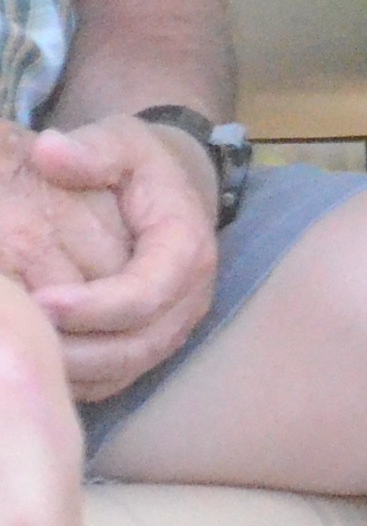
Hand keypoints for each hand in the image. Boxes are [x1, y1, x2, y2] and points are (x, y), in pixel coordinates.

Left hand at [23, 113, 216, 400]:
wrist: (167, 190)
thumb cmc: (137, 168)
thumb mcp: (120, 143)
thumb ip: (90, 150)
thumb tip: (50, 151)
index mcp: (187, 248)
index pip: (147, 292)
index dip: (95, 305)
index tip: (38, 300)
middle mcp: (190, 297)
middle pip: (138, 344)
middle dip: (76, 348)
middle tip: (18, 334)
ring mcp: (173, 327)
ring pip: (126, 369)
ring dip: (72, 371)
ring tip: (20, 351)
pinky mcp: (151, 346)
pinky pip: (116, 380)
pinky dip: (76, 382)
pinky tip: (35, 365)